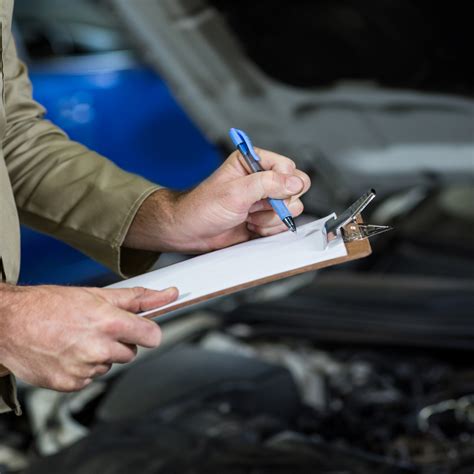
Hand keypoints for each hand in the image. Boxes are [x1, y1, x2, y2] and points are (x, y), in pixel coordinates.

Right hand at [0, 284, 177, 390]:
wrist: (10, 323)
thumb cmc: (50, 305)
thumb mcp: (97, 294)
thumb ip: (138, 297)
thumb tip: (168, 294)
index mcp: (109, 323)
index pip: (152, 336)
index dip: (148, 332)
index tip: (144, 330)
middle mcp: (98, 348)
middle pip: (130, 352)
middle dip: (120, 341)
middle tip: (97, 328)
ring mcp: (84, 369)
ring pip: (110, 365)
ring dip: (101, 354)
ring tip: (78, 338)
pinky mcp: (71, 384)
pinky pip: (91, 378)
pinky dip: (84, 368)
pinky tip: (69, 352)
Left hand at [125, 149, 310, 252]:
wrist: (191, 232)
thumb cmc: (203, 207)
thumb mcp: (235, 192)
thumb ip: (267, 184)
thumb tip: (295, 182)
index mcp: (254, 162)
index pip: (288, 167)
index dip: (284, 182)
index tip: (268, 193)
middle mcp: (262, 179)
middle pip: (296, 188)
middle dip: (279, 202)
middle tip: (257, 205)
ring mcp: (265, 200)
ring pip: (292, 208)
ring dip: (271, 218)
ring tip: (249, 217)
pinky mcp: (266, 218)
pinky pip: (283, 224)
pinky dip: (269, 229)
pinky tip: (251, 226)